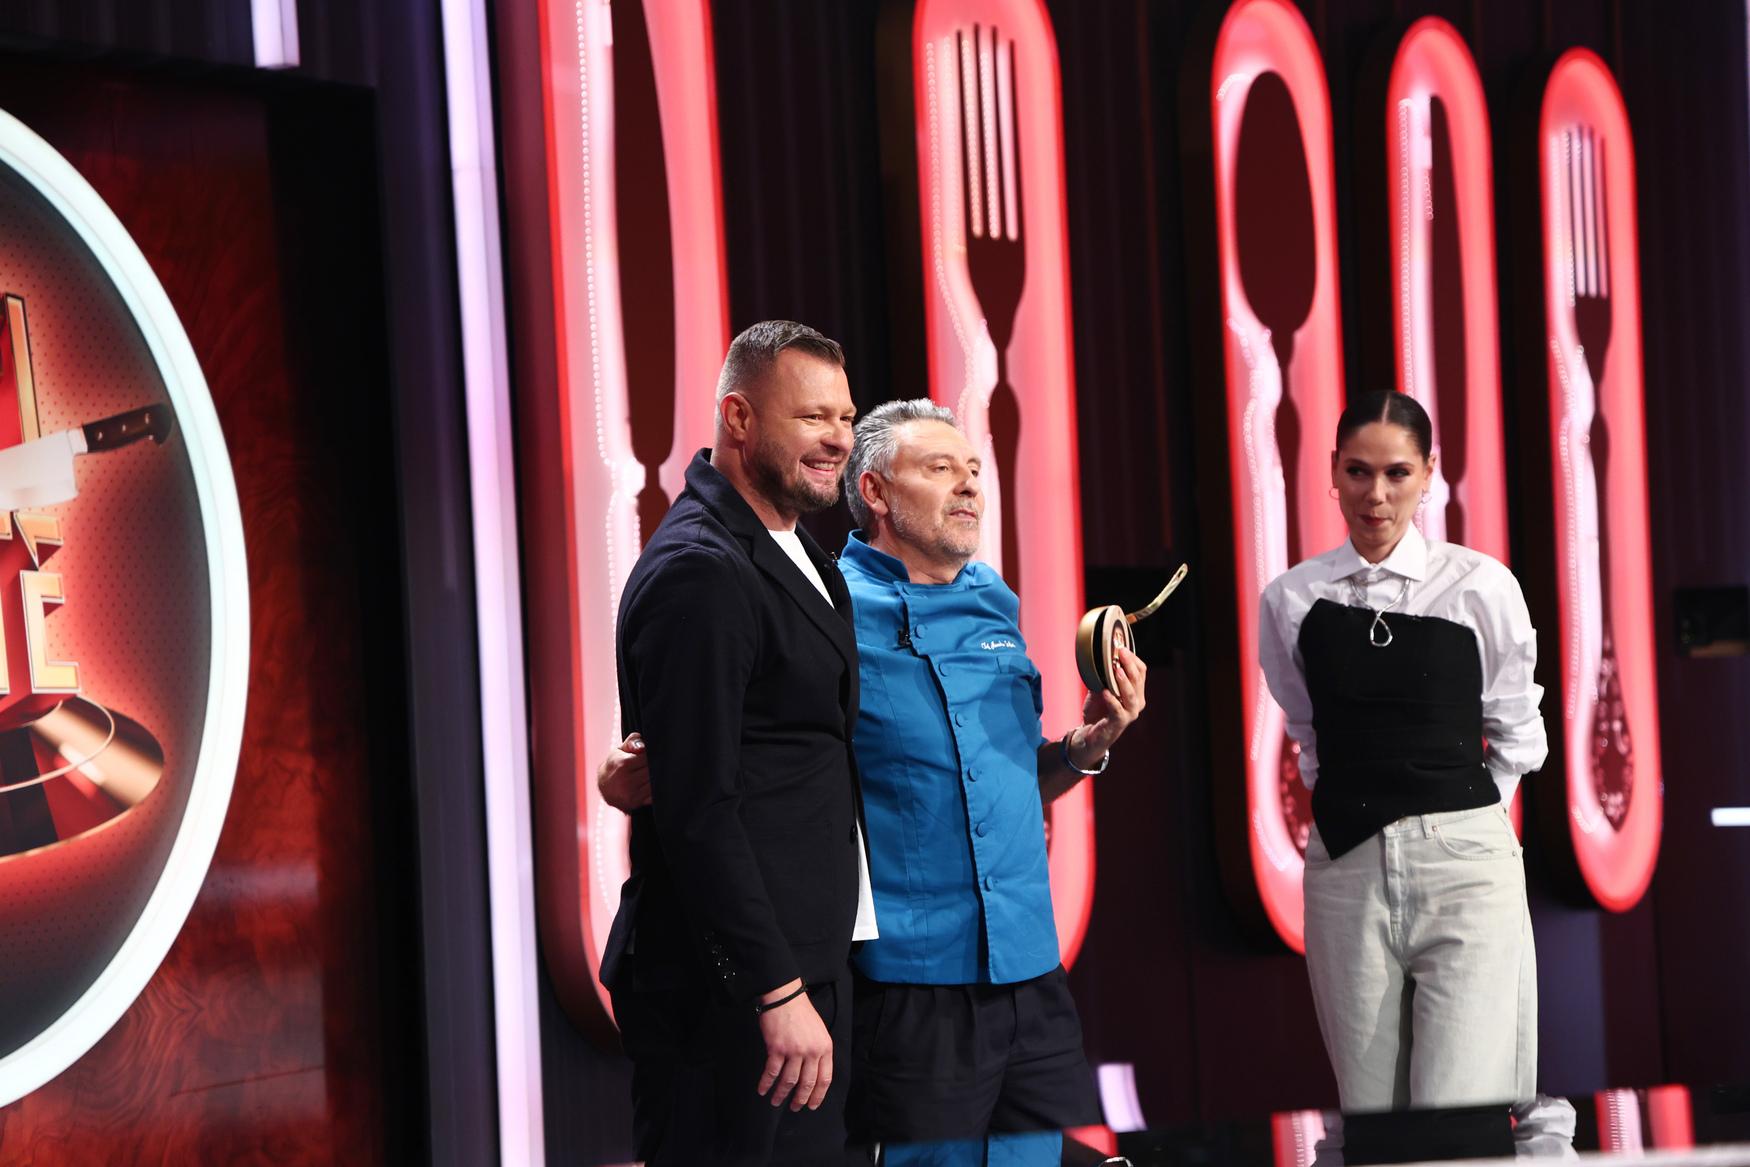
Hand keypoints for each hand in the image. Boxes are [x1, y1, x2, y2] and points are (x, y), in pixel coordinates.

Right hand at [596, 733, 651, 812]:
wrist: (604, 787)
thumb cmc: (614, 765)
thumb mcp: (619, 750)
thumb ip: (632, 742)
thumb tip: (642, 747)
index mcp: (623, 764)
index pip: (647, 758)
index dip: (649, 756)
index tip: (645, 757)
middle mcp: (626, 780)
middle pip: (652, 770)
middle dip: (652, 767)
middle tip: (646, 766)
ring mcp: (631, 794)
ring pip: (654, 782)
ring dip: (654, 778)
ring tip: (645, 775)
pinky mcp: (636, 803)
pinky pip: (653, 794)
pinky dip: (653, 789)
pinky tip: (646, 785)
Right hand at [755, 979, 832, 1110]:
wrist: (785, 997)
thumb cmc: (801, 1013)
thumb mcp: (819, 1032)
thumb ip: (819, 1051)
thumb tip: (814, 1074)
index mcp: (824, 1047)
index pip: (825, 1078)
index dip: (818, 1095)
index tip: (812, 1105)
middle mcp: (811, 1051)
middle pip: (807, 1083)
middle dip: (800, 1099)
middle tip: (795, 1108)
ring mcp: (794, 1050)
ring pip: (789, 1081)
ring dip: (781, 1094)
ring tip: (776, 1102)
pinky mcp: (777, 1048)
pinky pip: (772, 1072)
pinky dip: (766, 1083)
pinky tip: (763, 1090)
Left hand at [1074, 643, 1147, 764]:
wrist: (1091, 733)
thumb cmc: (1098, 709)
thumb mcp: (1100, 687)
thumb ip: (1103, 675)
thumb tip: (1098, 656)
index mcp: (1136, 691)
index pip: (1141, 671)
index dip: (1133, 658)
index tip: (1121, 647)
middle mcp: (1137, 702)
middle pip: (1138, 680)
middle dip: (1129, 664)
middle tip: (1121, 652)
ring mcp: (1130, 713)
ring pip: (1131, 695)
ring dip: (1124, 681)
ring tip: (1117, 670)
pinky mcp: (1119, 722)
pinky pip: (1118, 710)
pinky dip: (1112, 700)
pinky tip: (1105, 692)